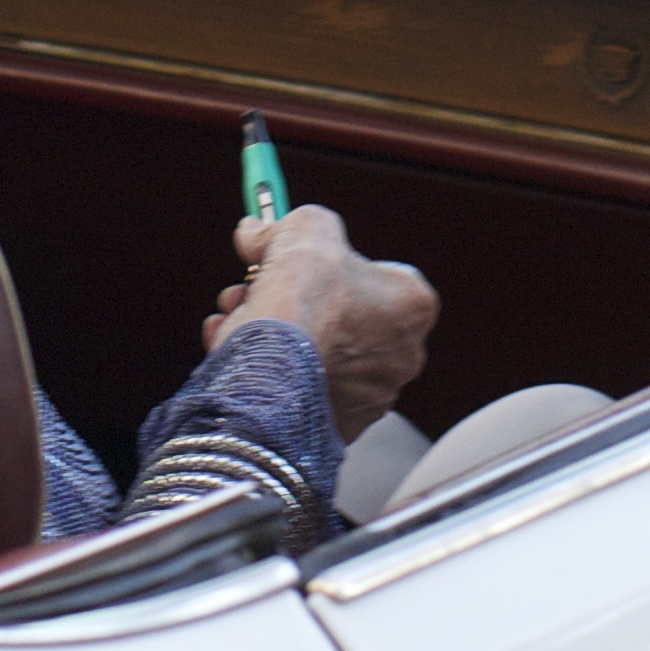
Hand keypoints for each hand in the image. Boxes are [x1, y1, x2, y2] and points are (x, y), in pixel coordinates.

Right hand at [210, 200, 437, 438]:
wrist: (272, 376)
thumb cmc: (302, 303)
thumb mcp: (303, 229)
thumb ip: (291, 224)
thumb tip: (260, 231)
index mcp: (411, 305)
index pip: (377, 272)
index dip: (332, 260)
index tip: (298, 255)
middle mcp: (401, 355)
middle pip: (341, 313)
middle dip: (298, 298)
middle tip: (260, 285)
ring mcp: (371, 395)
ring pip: (318, 352)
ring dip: (278, 332)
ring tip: (239, 317)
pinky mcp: (338, 426)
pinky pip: (301, 387)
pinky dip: (272, 369)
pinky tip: (238, 349)